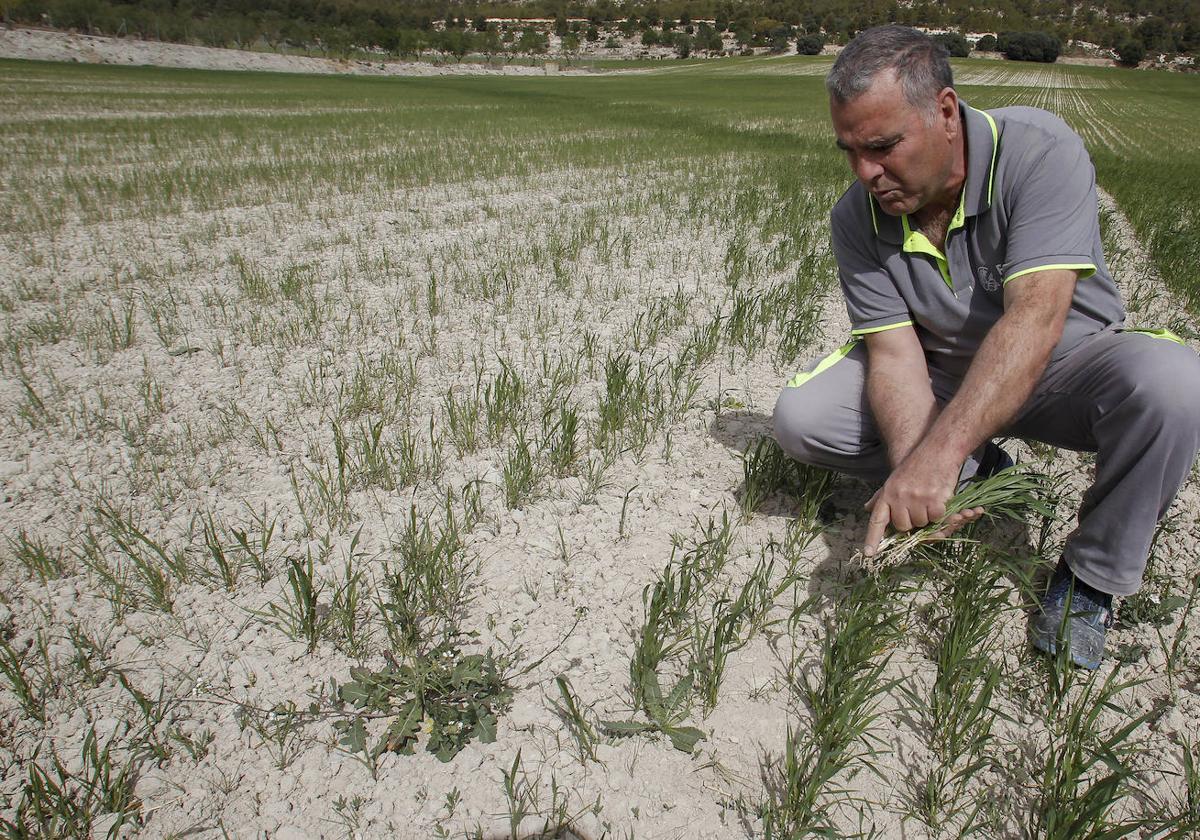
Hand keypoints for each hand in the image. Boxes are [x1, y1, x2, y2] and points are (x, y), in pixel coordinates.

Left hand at [862, 454, 983, 555]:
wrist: (937, 450)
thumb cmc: (916, 466)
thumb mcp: (894, 479)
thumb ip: (882, 497)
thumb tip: (867, 508)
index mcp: (887, 493)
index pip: (877, 520)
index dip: (873, 538)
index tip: (869, 554)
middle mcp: (899, 497)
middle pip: (903, 526)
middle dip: (912, 522)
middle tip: (919, 507)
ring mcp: (916, 499)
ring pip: (921, 524)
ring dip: (927, 516)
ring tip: (929, 498)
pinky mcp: (933, 500)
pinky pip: (937, 518)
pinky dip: (941, 512)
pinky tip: (939, 498)